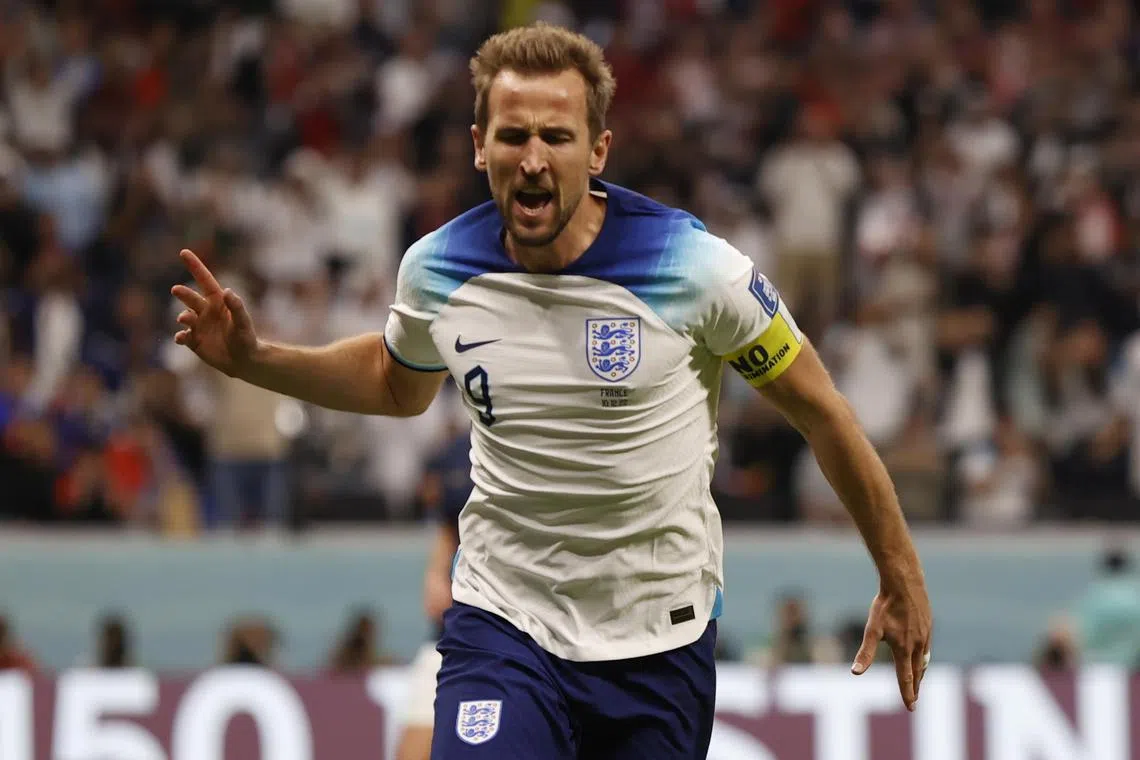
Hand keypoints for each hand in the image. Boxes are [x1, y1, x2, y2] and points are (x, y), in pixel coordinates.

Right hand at [171, 249, 258, 376]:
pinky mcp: (194, 341)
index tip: (184, 252)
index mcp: (218, 302)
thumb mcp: (243, 323)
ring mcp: (199, 326)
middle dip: (183, 293)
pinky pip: (183, 336)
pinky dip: (180, 336)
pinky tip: (181, 338)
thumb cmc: (246, 339)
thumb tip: (227, 291)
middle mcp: (206, 311)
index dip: (195, 266)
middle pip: (191, 298)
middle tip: (176, 290)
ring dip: (183, 317)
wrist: (244, 361)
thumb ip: (236, 306)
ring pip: (185, 317)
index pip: (205, 280)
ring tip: (184, 319)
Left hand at [851, 580, 932, 711]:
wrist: (904, 583)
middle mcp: (918, 645)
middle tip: (914, 700)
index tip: (910, 707)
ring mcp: (925, 636)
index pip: (906, 678)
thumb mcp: (872, 629)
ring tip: (918, 682)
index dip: (907, 694)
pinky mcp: (928, 626)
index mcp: (904, 649)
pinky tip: (922, 657)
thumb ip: (865, 652)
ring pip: (924, 661)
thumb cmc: (886, 605)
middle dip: (915, 688)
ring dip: (921, 674)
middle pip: (917, 673)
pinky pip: (927, 648)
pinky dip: (925, 658)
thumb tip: (855, 672)